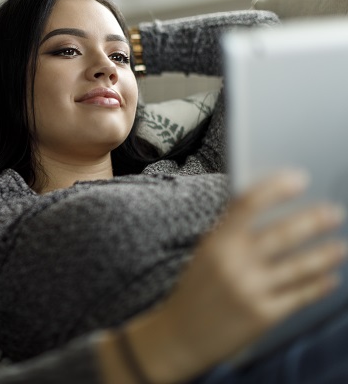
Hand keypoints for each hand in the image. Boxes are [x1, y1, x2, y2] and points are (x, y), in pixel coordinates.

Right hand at [127, 170, 345, 382]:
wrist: (181, 335)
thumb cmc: (195, 290)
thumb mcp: (205, 254)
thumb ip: (231, 234)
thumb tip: (269, 209)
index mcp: (216, 243)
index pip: (247, 205)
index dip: (275, 189)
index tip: (298, 178)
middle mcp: (234, 264)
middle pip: (282, 234)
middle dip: (313, 221)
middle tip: (333, 212)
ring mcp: (251, 290)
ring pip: (299, 266)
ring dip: (325, 254)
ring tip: (340, 247)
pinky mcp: (264, 315)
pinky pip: (300, 296)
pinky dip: (319, 285)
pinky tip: (330, 279)